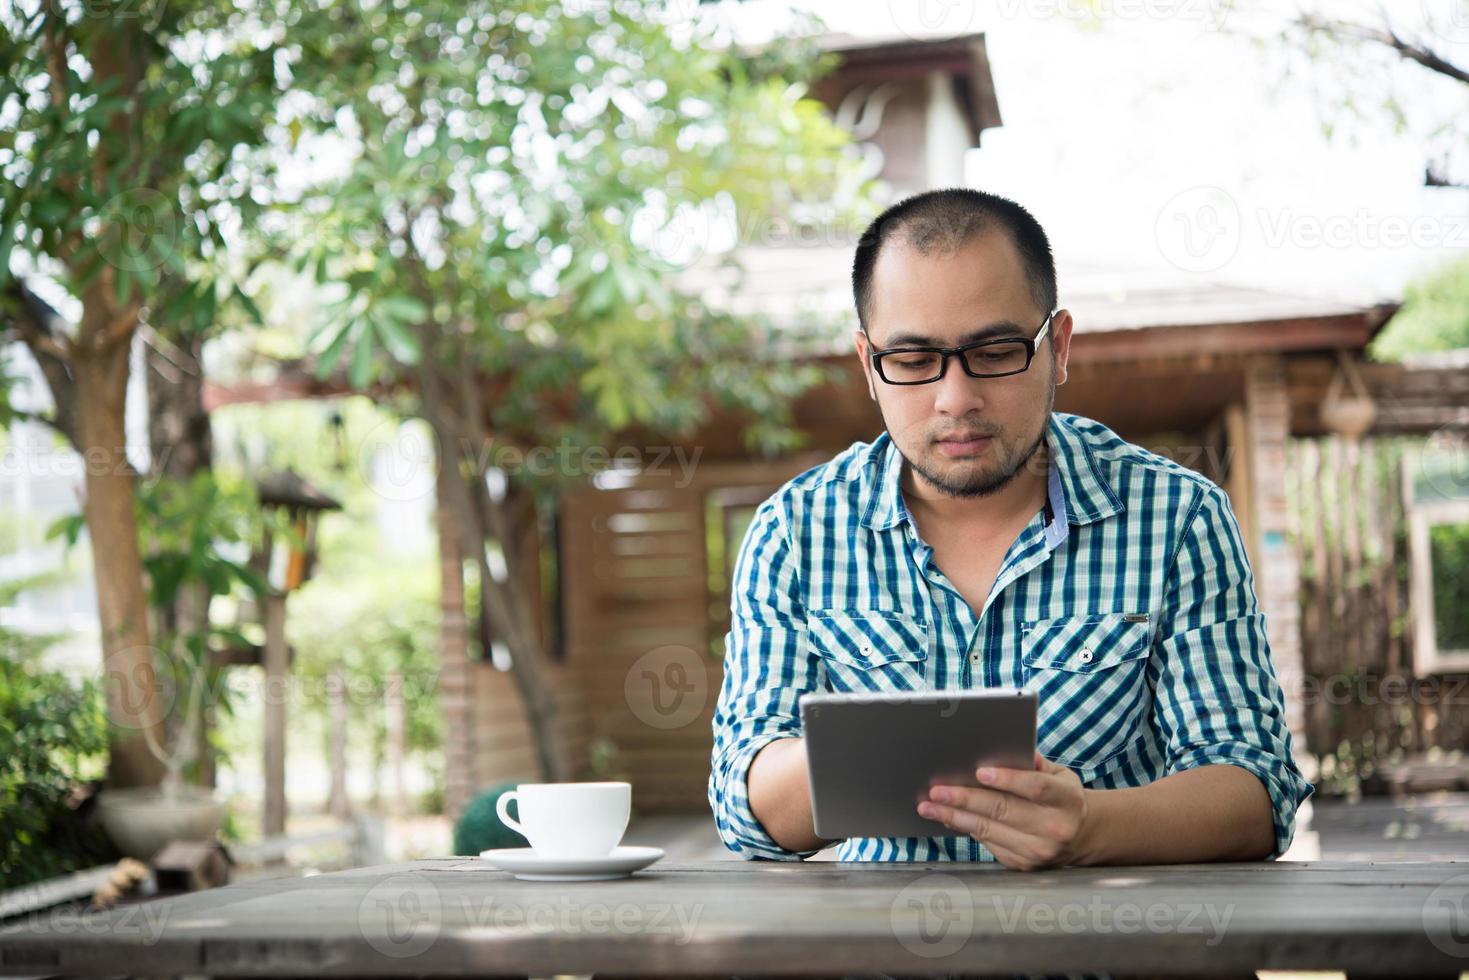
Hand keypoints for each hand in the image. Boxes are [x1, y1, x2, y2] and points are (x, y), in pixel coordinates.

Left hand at [916, 752, 1091, 870]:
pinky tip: (947, 817)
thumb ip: (1035, 763)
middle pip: (1003, 810)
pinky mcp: (1022, 864)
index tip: (980, 772)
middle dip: (965, 798)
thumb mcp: (1060, 775)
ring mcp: (1037, 851)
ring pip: (988, 830)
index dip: (1008, 779)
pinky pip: (987, 843)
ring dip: (954, 816)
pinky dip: (964, 828)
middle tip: (937, 790)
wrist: (1080, 836)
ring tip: (929, 805)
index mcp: (1066, 800)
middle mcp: (1054, 829)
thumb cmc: (1061, 797)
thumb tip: (1008, 749)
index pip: (1035, 788)